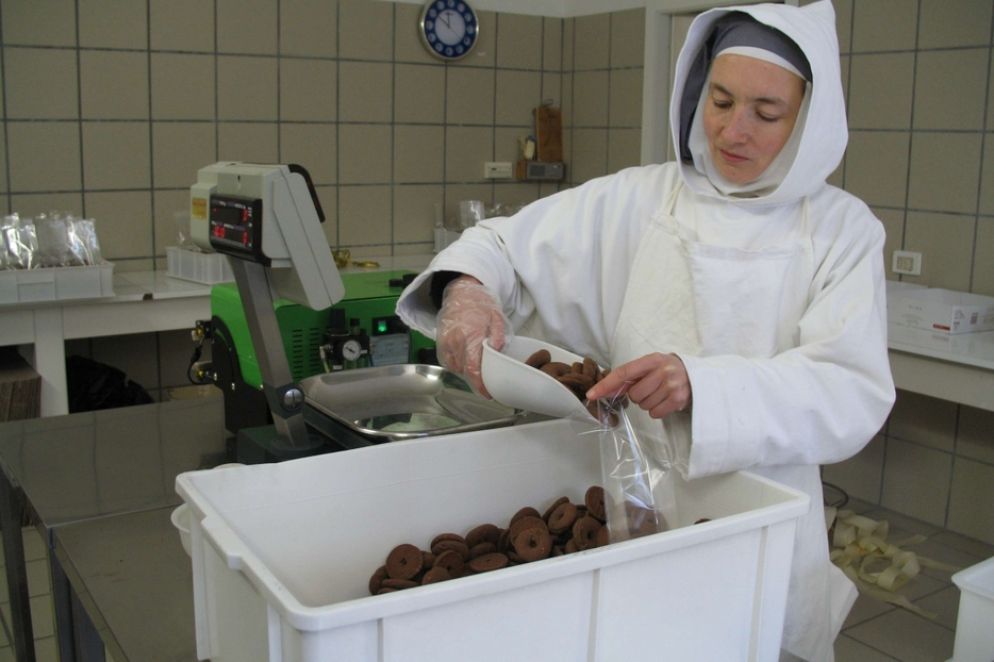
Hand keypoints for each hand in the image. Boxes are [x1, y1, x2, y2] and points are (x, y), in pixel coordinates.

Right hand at [435, 275, 506, 396]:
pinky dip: (458, 364)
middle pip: (465, 371)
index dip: (480, 385)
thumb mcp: (497, 317)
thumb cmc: (481, 306)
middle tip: (488, 380)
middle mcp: (455, 340)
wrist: (462, 293)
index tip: (488, 394)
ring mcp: (445, 342)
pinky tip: (466, 358)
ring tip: (477, 364)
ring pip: (456, 368)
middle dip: (476, 379)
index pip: (473, 368)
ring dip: (467, 371)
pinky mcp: (440, 343)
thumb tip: (497, 351)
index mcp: (471, 334)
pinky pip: (449, 362)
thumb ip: (498, 335)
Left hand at [585, 352, 691, 418]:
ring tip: (660, 393)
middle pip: (634, 394)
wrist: (694, 375)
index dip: (606, 385)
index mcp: (651, 360)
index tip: (591, 394)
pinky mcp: (678, 400)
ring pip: (644, 405)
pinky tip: (665, 400)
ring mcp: (672, 386)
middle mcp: (662, 371)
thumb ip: (628, 378)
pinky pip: (655, 413)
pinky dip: (657, 410)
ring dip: (648, 403)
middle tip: (650, 388)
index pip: (623, 373)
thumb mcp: (649, 367)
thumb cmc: (665, 371)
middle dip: (638, 395)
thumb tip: (600, 392)